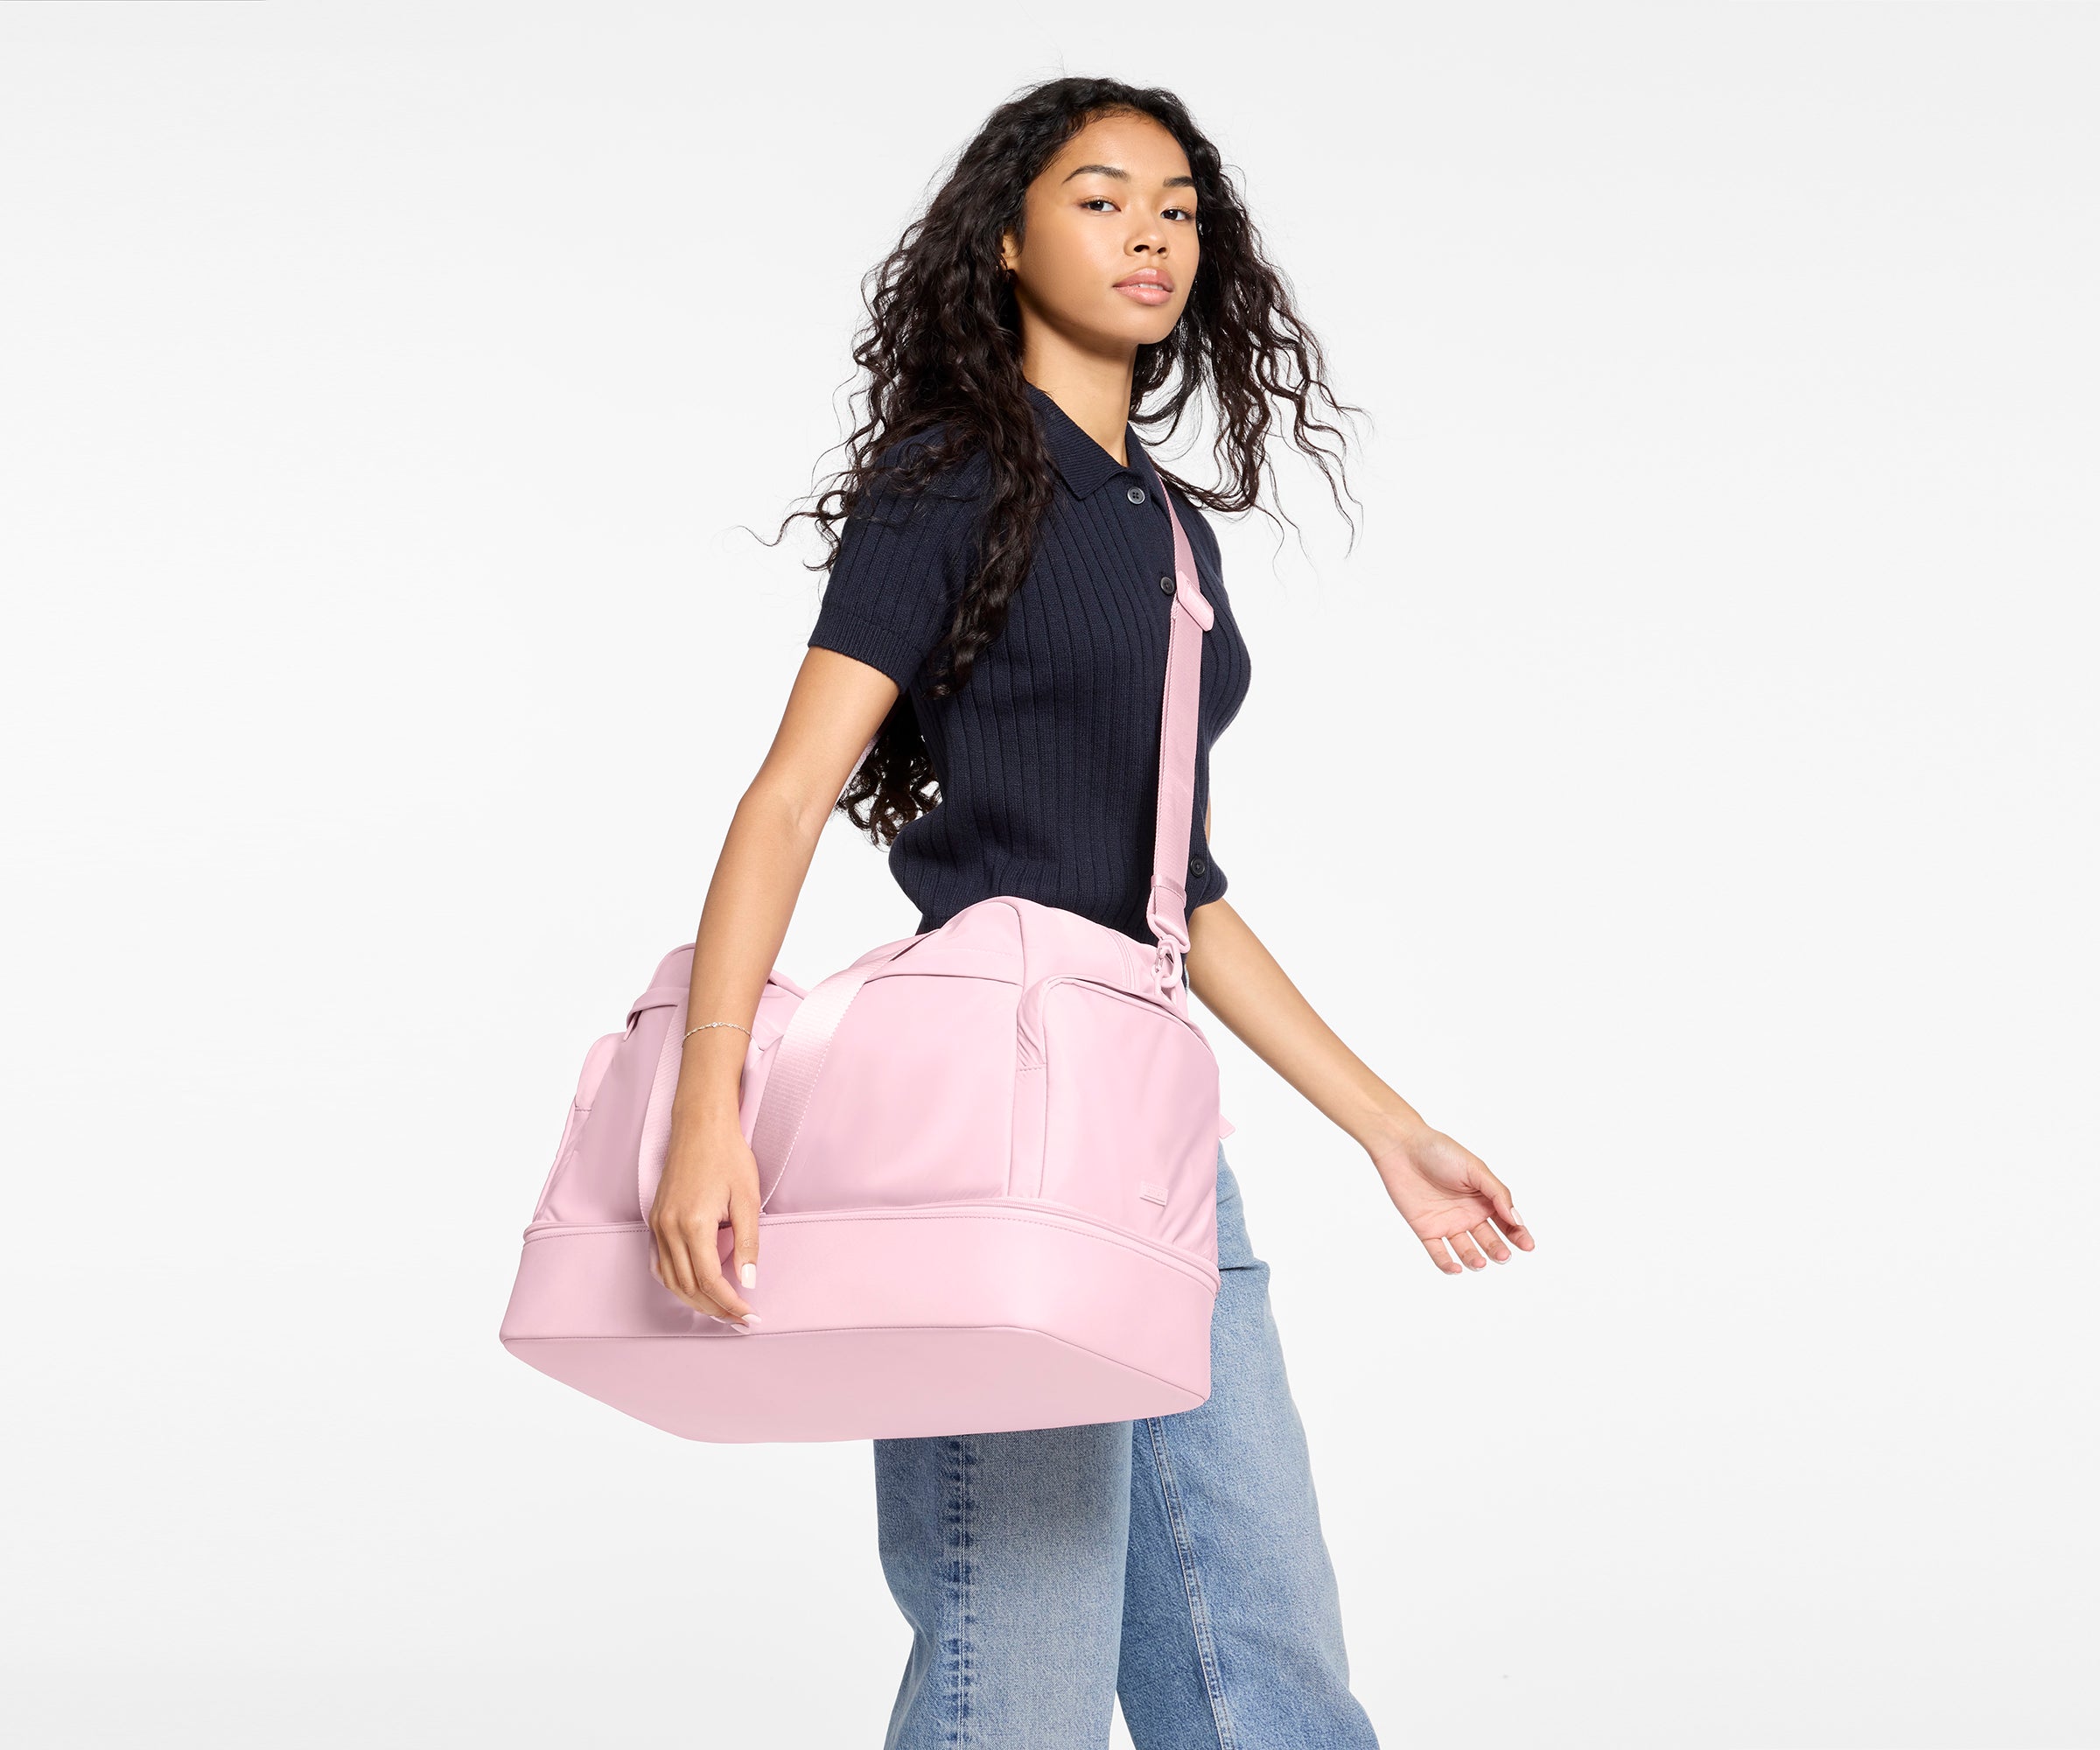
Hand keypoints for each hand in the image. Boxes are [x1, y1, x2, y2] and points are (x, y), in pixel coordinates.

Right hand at [646, 1112, 762, 1326]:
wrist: (700, 1125)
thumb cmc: (728, 1156)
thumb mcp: (748, 1200)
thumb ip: (748, 1244)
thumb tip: (748, 1282)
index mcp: (693, 1225)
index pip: (710, 1281)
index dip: (730, 1304)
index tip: (749, 1315)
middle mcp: (669, 1229)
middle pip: (688, 1287)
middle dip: (714, 1309)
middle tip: (739, 1320)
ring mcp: (658, 1224)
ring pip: (671, 1280)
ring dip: (695, 1300)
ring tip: (721, 1309)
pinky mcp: (656, 1219)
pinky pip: (661, 1263)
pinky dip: (677, 1282)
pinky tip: (695, 1288)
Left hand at [1368, 1122, 1533, 1274]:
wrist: (1403, 1147)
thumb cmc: (1441, 1152)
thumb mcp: (1476, 1169)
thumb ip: (1497, 1194)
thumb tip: (1517, 1219)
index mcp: (1484, 1199)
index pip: (1507, 1223)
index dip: (1519, 1235)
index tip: (1528, 1246)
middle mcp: (1468, 1214)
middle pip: (1489, 1240)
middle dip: (1498, 1250)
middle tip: (1503, 1256)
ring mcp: (1448, 1223)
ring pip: (1466, 1250)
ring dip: (1474, 1259)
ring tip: (1480, 1262)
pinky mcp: (1426, 1229)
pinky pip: (1438, 1252)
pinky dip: (1447, 1264)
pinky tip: (1456, 1268)